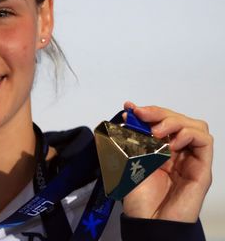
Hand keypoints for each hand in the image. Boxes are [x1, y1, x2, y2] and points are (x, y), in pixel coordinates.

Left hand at [121, 102, 212, 222]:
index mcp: (159, 150)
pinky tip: (171, 143)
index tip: (131, 108)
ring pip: (195, 126)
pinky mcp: (201, 169)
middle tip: (142, 115)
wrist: (149, 222)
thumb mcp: (126, 162)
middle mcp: (178, 153)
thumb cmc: (139, 197)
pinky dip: (188, 134)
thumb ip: (127, 140)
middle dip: (159, 112)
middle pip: (179, 119)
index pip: (161, 121)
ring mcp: (191, 160)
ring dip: (175, 121)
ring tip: (157, 132)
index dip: (148, 111)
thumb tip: (125, 118)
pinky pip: (205, 142)